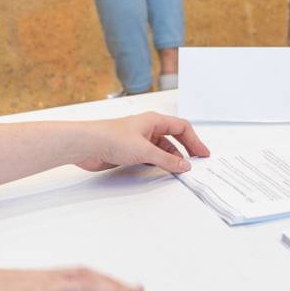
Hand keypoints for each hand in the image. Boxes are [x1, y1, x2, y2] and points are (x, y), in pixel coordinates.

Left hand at [70, 112, 209, 174]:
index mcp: (154, 120)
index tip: (203, 154)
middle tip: (196, 162)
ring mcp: (139, 140)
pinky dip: (159, 163)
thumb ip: (167, 160)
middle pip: (174, 138)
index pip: (182, 128)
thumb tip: (184, 164)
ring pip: (162, 148)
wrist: (87, 145)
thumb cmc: (111, 138)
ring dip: (172, 158)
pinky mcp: (130, 151)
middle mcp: (148, 128)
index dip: (194, 140)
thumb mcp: (145, 151)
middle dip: (186, 149)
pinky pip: (151, 156)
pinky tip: (162, 170)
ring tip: (180, 169)